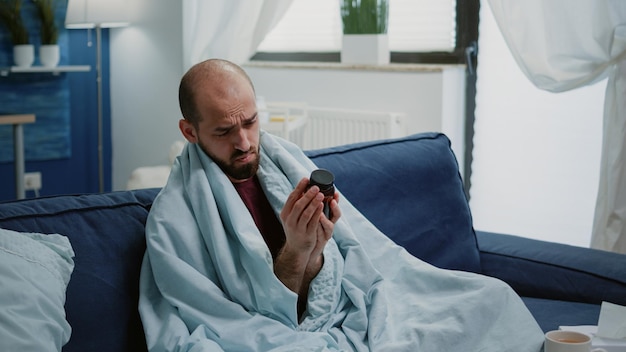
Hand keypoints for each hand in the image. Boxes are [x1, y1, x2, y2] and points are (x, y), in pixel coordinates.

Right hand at [275, 178, 340, 293]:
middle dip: (308, 194)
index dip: (299, 187)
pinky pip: (313, 222)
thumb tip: (304, 187)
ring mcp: (298, 228)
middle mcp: (290, 221)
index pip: (291, 198)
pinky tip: (322, 206)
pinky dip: (317, 213)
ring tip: (321, 194)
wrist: (297, 248)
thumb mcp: (292, 216)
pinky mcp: (307, 234)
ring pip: (306, 213)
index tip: (306, 178)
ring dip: (314, 203)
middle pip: (299, 205)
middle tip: (316, 186)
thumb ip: (296, 204)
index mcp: (285, 213)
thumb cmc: (296, 228)